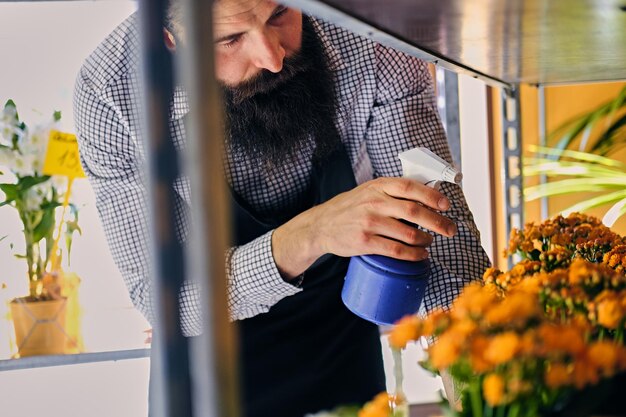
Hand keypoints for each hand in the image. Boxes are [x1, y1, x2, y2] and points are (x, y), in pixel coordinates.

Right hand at [272, 177, 456, 278]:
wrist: (321, 225)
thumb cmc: (350, 208)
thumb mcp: (368, 191)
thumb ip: (392, 191)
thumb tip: (426, 196)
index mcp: (378, 186)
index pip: (410, 187)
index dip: (432, 196)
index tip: (446, 205)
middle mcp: (375, 203)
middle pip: (415, 212)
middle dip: (439, 223)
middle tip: (450, 230)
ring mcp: (370, 223)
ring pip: (409, 235)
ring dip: (427, 241)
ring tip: (430, 242)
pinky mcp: (365, 242)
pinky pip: (397, 251)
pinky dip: (414, 255)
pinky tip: (420, 255)